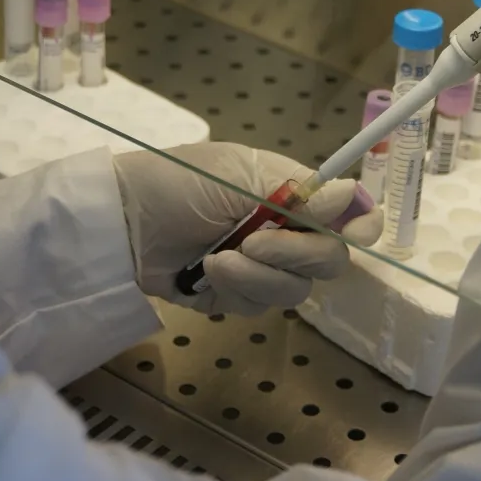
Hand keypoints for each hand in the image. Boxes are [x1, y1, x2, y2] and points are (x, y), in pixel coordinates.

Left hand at [112, 142, 382, 315]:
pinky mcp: (236, 297)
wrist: (120, 221)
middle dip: (296, 254)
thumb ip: (296, 192)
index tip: (358, 233)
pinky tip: (205, 272)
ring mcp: (262, 268)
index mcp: (291, 194)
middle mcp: (286, 232)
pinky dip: (236, 290)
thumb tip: (349, 193)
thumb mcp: (238, 174)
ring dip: (258, 275)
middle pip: (330, 260)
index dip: (361, 224)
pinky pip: (259, 306)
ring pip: (296, 290)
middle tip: (255, 241)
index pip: (347, 214)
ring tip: (217, 259)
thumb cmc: (177, 181)